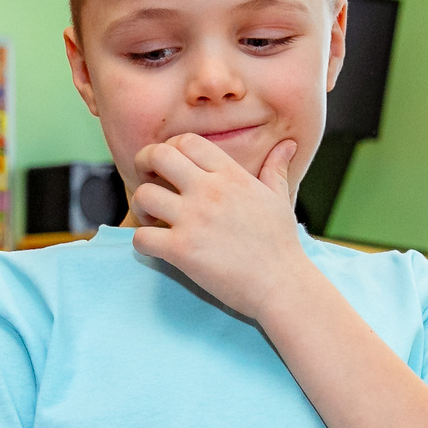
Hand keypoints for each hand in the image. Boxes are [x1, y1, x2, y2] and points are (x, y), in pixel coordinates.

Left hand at [128, 133, 315, 319]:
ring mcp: (194, 220)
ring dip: (140, 206)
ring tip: (152, 219)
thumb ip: (276, 169)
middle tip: (148, 181)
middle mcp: (209, 191)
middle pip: (159, 156)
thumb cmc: (281, 244)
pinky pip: (141, 236)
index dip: (171, 148)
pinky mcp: (182, 250)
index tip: (171, 166)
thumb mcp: (279, 199)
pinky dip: (141, 242)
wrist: (281, 285)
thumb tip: (288, 145)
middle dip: (144, 163)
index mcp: (230, 175)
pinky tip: (156, 246)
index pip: (187, 141)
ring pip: (143, 194)